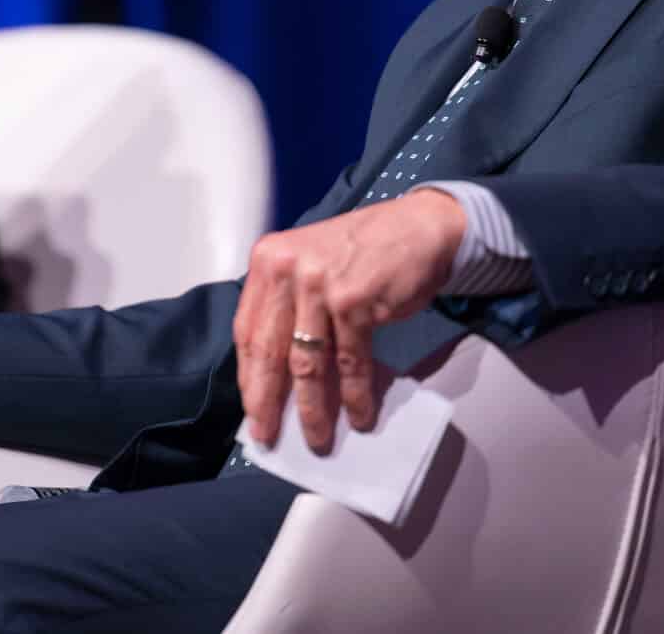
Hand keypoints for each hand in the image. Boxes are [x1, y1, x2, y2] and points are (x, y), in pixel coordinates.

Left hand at [233, 189, 466, 452]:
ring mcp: (320, 285)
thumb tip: (276, 375)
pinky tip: (359, 415)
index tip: (251, 409)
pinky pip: (349, 362)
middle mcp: (288, 270)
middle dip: (267, 402)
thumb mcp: (308, 265)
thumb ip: (288, 306)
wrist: (416, 226)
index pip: (246, 330)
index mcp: (268, 261)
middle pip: (269, 350)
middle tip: (268, 436)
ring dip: (313, 409)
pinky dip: (355, 395)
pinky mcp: (354, 301)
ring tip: (317, 438)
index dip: (248, 376)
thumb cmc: (361, 251)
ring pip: (308, 363)